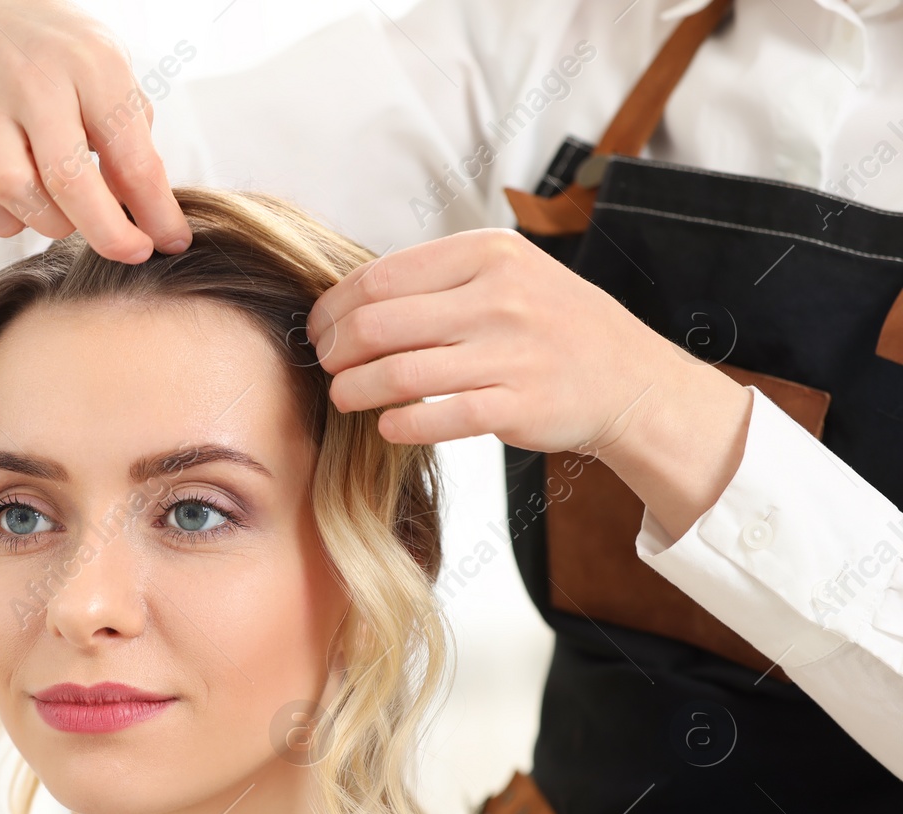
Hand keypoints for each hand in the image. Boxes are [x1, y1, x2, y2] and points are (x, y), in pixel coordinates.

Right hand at [0, 0, 190, 261]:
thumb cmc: (64, 54)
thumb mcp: (113, 75)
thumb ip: (130, 138)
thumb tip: (142, 213)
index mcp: (92, 66)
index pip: (131, 156)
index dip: (155, 212)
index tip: (169, 241)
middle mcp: (36, 83)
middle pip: (69, 181)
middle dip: (107, 233)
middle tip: (130, 251)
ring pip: (14, 190)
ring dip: (51, 222)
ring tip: (70, 217)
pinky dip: (2, 218)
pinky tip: (26, 211)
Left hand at [305, 228, 752, 539]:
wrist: (630, 379)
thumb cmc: (552, 326)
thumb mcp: (507, 274)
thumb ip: (438, 279)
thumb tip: (349, 299)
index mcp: (489, 254)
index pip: (380, 277)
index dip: (334, 307)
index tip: (318, 328)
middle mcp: (500, 298)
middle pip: (377, 324)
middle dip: (335, 349)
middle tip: (327, 364)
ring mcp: (511, 354)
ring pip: (397, 374)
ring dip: (354, 390)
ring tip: (344, 396)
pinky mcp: (517, 406)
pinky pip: (435, 418)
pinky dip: (397, 424)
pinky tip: (386, 425)